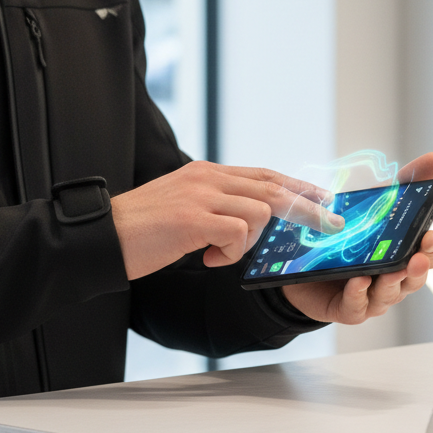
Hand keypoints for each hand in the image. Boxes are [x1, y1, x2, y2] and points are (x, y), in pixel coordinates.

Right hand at [111, 162, 344, 279]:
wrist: (101, 237)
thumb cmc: (141, 230)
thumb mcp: (184, 208)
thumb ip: (215, 208)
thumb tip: (250, 224)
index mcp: (206, 173)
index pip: (264, 175)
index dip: (297, 186)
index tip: (323, 198)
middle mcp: (207, 178)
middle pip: (273, 187)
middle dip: (308, 207)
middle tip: (331, 223)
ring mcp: (200, 196)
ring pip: (260, 211)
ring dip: (252, 240)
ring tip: (221, 253)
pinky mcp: (193, 219)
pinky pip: (237, 234)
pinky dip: (230, 252)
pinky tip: (206, 259)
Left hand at [281, 152, 432, 324]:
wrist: (306, 263)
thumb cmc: (351, 236)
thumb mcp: (376, 204)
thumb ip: (406, 183)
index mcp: (404, 254)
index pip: (429, 254)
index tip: (430, 235)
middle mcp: (394, 278)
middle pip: (414, 278)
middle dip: (418, 268)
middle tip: (417, 257)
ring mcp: (372, 295)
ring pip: (389, 294)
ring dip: (391, 284)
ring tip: (388, 272)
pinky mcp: (348, 307)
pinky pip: (357, 306)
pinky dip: (359, 295)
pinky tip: (358, 281)